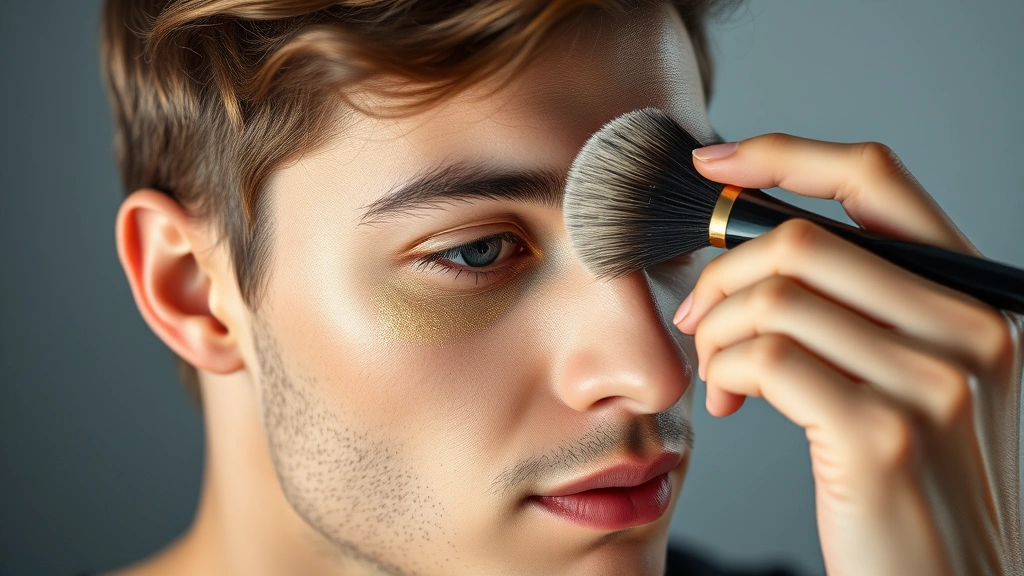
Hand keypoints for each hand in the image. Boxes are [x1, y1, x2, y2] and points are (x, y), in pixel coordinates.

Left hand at [673, 134, 1023, 575]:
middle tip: (697, 317)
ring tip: (717, 371)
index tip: (713, 163)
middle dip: (722, 271)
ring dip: (717, 330)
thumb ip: (859, 307)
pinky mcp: (881, 435)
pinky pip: (766, 356)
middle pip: (803, 240)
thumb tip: (750, 242)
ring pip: (774, 297)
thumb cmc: (908, 483)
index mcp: (975, 300)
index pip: (876, 181)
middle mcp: (971, 330)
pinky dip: (725, 369)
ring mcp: (933, 383)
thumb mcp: (907, 379)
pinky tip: (730, 401)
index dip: (785, 155)